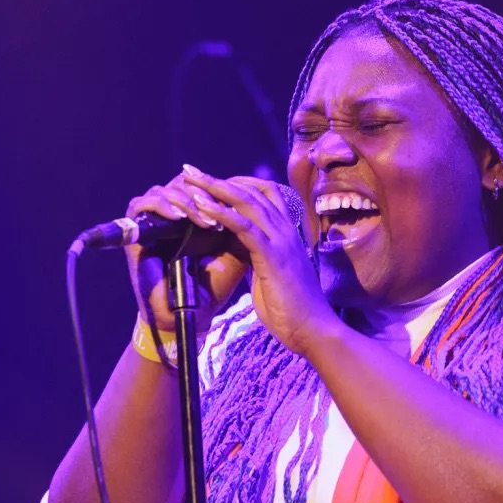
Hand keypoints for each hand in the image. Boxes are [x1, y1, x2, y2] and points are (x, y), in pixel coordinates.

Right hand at [124, 170, 250, 331]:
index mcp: (193, 218)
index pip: (200, 186)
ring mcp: (152, 224)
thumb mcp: (235, 252)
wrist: (192, 314)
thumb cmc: (212, 286)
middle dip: (203, 194)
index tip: (235, 202)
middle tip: (219, 211)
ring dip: (185, 200)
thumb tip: (253, 197)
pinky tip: (179, 217)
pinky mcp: (136, 234)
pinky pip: (140, 205)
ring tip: (203, 219)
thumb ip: (241, 225)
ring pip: (162, 190)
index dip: (217, 188)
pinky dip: (160, 205)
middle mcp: (171, 217)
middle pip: (181, 183)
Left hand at [179, 167, 337, 355]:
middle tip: (190, 171)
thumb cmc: (292, 311)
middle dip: (218, 180)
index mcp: (286, 235)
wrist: (312, 331)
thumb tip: (238, 250)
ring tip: (189, 179)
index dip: (236, 186)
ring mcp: (281, 241)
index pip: (263, 196)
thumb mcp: (269, 277)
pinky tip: (201, 206)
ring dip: (215, 188)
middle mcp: (286, 231)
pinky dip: (220, 213)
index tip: (210, 183)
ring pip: (247, 202)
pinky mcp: (273, 255)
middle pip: (251, 192)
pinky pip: (244, 226)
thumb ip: (257, 258)